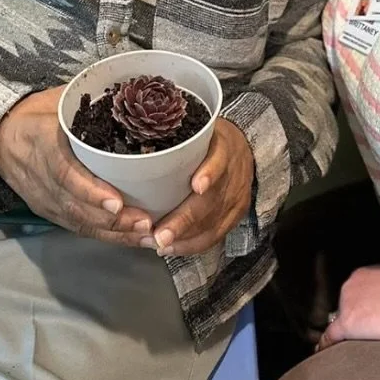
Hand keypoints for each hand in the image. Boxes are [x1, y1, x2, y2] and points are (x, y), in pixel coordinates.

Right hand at [0, 87, 152, 243]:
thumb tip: (129, 90)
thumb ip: (88, 99)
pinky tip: (130, 238)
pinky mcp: (47, 211)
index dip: (90, 191)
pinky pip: (76, 227)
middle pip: (76, 206)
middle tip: (145, 224)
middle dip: (112, 220)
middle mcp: (41, 176)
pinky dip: (104, 235)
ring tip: (145, 235)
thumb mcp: (57, 99)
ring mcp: (43, 198)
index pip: (65, 172)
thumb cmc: (35, 114)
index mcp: (42, 142)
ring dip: (113, 232)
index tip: (117, 202)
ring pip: (78, 221)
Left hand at [144, 119, 254, 257]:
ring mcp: (236, 196)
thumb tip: (134, 148)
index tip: (196, 186)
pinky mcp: (236, 214)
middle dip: (185, 219)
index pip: (220, 158)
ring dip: (185, 237)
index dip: (210, 172)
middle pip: (212, 199)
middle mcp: (233, 173)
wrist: (244, 149)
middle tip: (160, 234)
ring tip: (160, 244)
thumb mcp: (198, 130)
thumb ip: (174, 139)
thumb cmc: (209, 140)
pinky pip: (216, 235)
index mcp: (224, 146)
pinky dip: (193, 244)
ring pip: (213, 222)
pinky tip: (173, 248)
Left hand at [317, 265, 379, 349]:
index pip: (355, 292)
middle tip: (371, 323)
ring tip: (363, 337)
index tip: (367, 309)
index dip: (361, 303)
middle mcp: (348, 286)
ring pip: (342, 318)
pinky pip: (331, 335)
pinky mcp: (346, 324)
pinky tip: (325, 349)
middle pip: (347, 304)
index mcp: (360, 275)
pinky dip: (327, 343)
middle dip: (356, 313)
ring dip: (351, 326)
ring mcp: (345, 305)